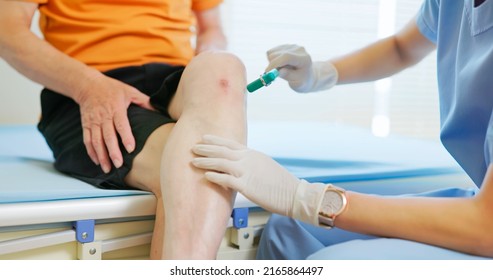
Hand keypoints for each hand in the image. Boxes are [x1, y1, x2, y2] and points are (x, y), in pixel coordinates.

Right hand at [76, 74, 153, 172]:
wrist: (88, 85)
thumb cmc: (112, 88)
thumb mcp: (129, 91)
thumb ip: (143, 101)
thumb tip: (158, 109)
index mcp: (116, 108)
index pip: (121, 124)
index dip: (126, 137)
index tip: (131, 149)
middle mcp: (104, 116)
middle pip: (108, 136)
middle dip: (113, 152)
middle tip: (119, 164)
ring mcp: (93, 121)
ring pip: (96, 141)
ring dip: (101, 156)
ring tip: (108, 168)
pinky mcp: (86, 125)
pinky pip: (87, 140)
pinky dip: (91, 152)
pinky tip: (97, 162)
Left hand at [192, 135, 327, 224]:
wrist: (293, 193)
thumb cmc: (280, 183)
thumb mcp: (265, 165)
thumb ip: (251, 162)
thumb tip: (241, 163)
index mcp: (252, 154)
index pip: (230, 143)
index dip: (215, 140)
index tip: (204, 138)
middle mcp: (248, 160)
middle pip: (222, 151)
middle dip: (206, 149)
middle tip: (193, 147)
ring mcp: (247, 172)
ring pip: (221, 163)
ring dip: (206, 161)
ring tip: (194, 161)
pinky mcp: (247, 186)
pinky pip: (226, 179)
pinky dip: (215, 176)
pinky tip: (205, 175)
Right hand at [266, 44, 337, 92]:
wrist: (308, 76)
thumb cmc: (302, 81)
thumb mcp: (297, 84)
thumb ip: (288, 76)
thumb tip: (278, 72)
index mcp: (304, 59)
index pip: (286, 57)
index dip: (275, 64)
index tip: (267, 73)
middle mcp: (299, 50)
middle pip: (276, 54)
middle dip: (272, 66)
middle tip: (275, 76)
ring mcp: (292, 46)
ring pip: (271, 53)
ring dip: (272, 63)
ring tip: (282, 70)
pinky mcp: (286, 46)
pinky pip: (271, 52)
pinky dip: (272, 60)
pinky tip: (281, 65)